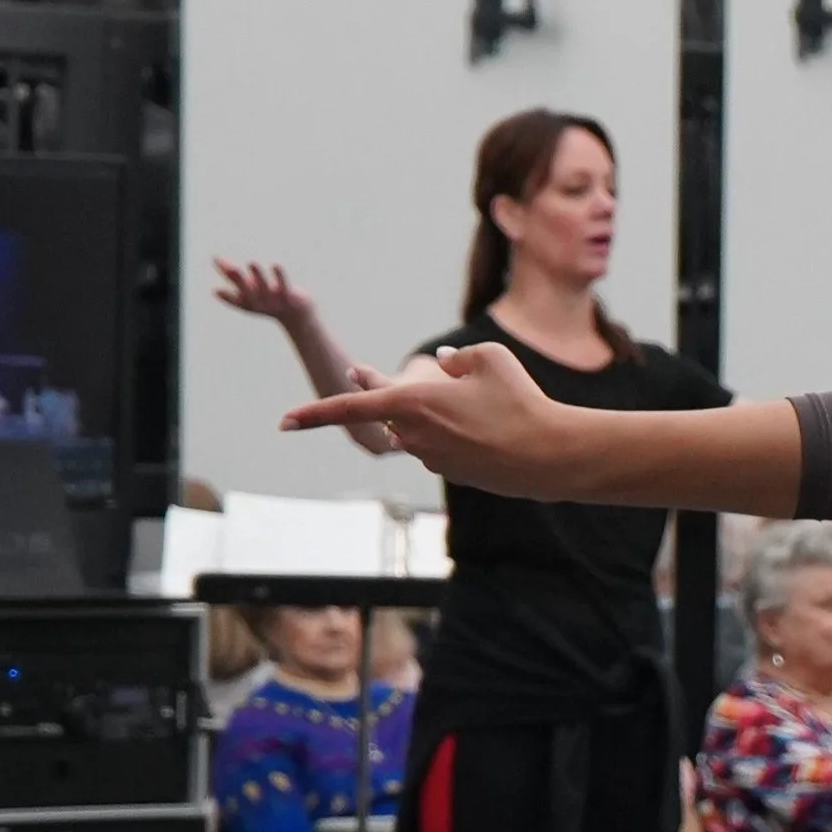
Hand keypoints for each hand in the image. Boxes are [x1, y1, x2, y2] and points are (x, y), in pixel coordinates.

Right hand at [213, 258, 317, 330]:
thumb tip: (214, 258)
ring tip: (252, 262)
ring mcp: (274, 301)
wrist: (297, 315)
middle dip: (239, 280)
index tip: (216, 290)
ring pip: (265, 288)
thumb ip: (233, 274)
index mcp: (248, 302)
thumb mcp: (249, 288)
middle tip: (231, 267)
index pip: (236, 300)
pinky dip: (280, 276)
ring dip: (258, 275)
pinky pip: (284, 286)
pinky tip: (275, 265)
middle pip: (248, 292)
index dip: (227, 297)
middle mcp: (260, 303)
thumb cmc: (268, 298)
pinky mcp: (289, 297)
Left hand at [285, 341, 573, 491]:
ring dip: (437, 413)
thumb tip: (446, 368)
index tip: (283, 423)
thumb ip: (458, 358)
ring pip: (418, 429)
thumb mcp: (490, 358)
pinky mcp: (452, 474)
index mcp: (413, 403)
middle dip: (384, 391)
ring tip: (481, 406)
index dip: (313, 414)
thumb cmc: (519, 401)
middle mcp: (415, 436)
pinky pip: (442, 446)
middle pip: (387, 412)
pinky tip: (491, 427)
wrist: (549, 455)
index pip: (350, 409)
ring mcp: (432, 459)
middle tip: (366, 371)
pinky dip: (458, 432)